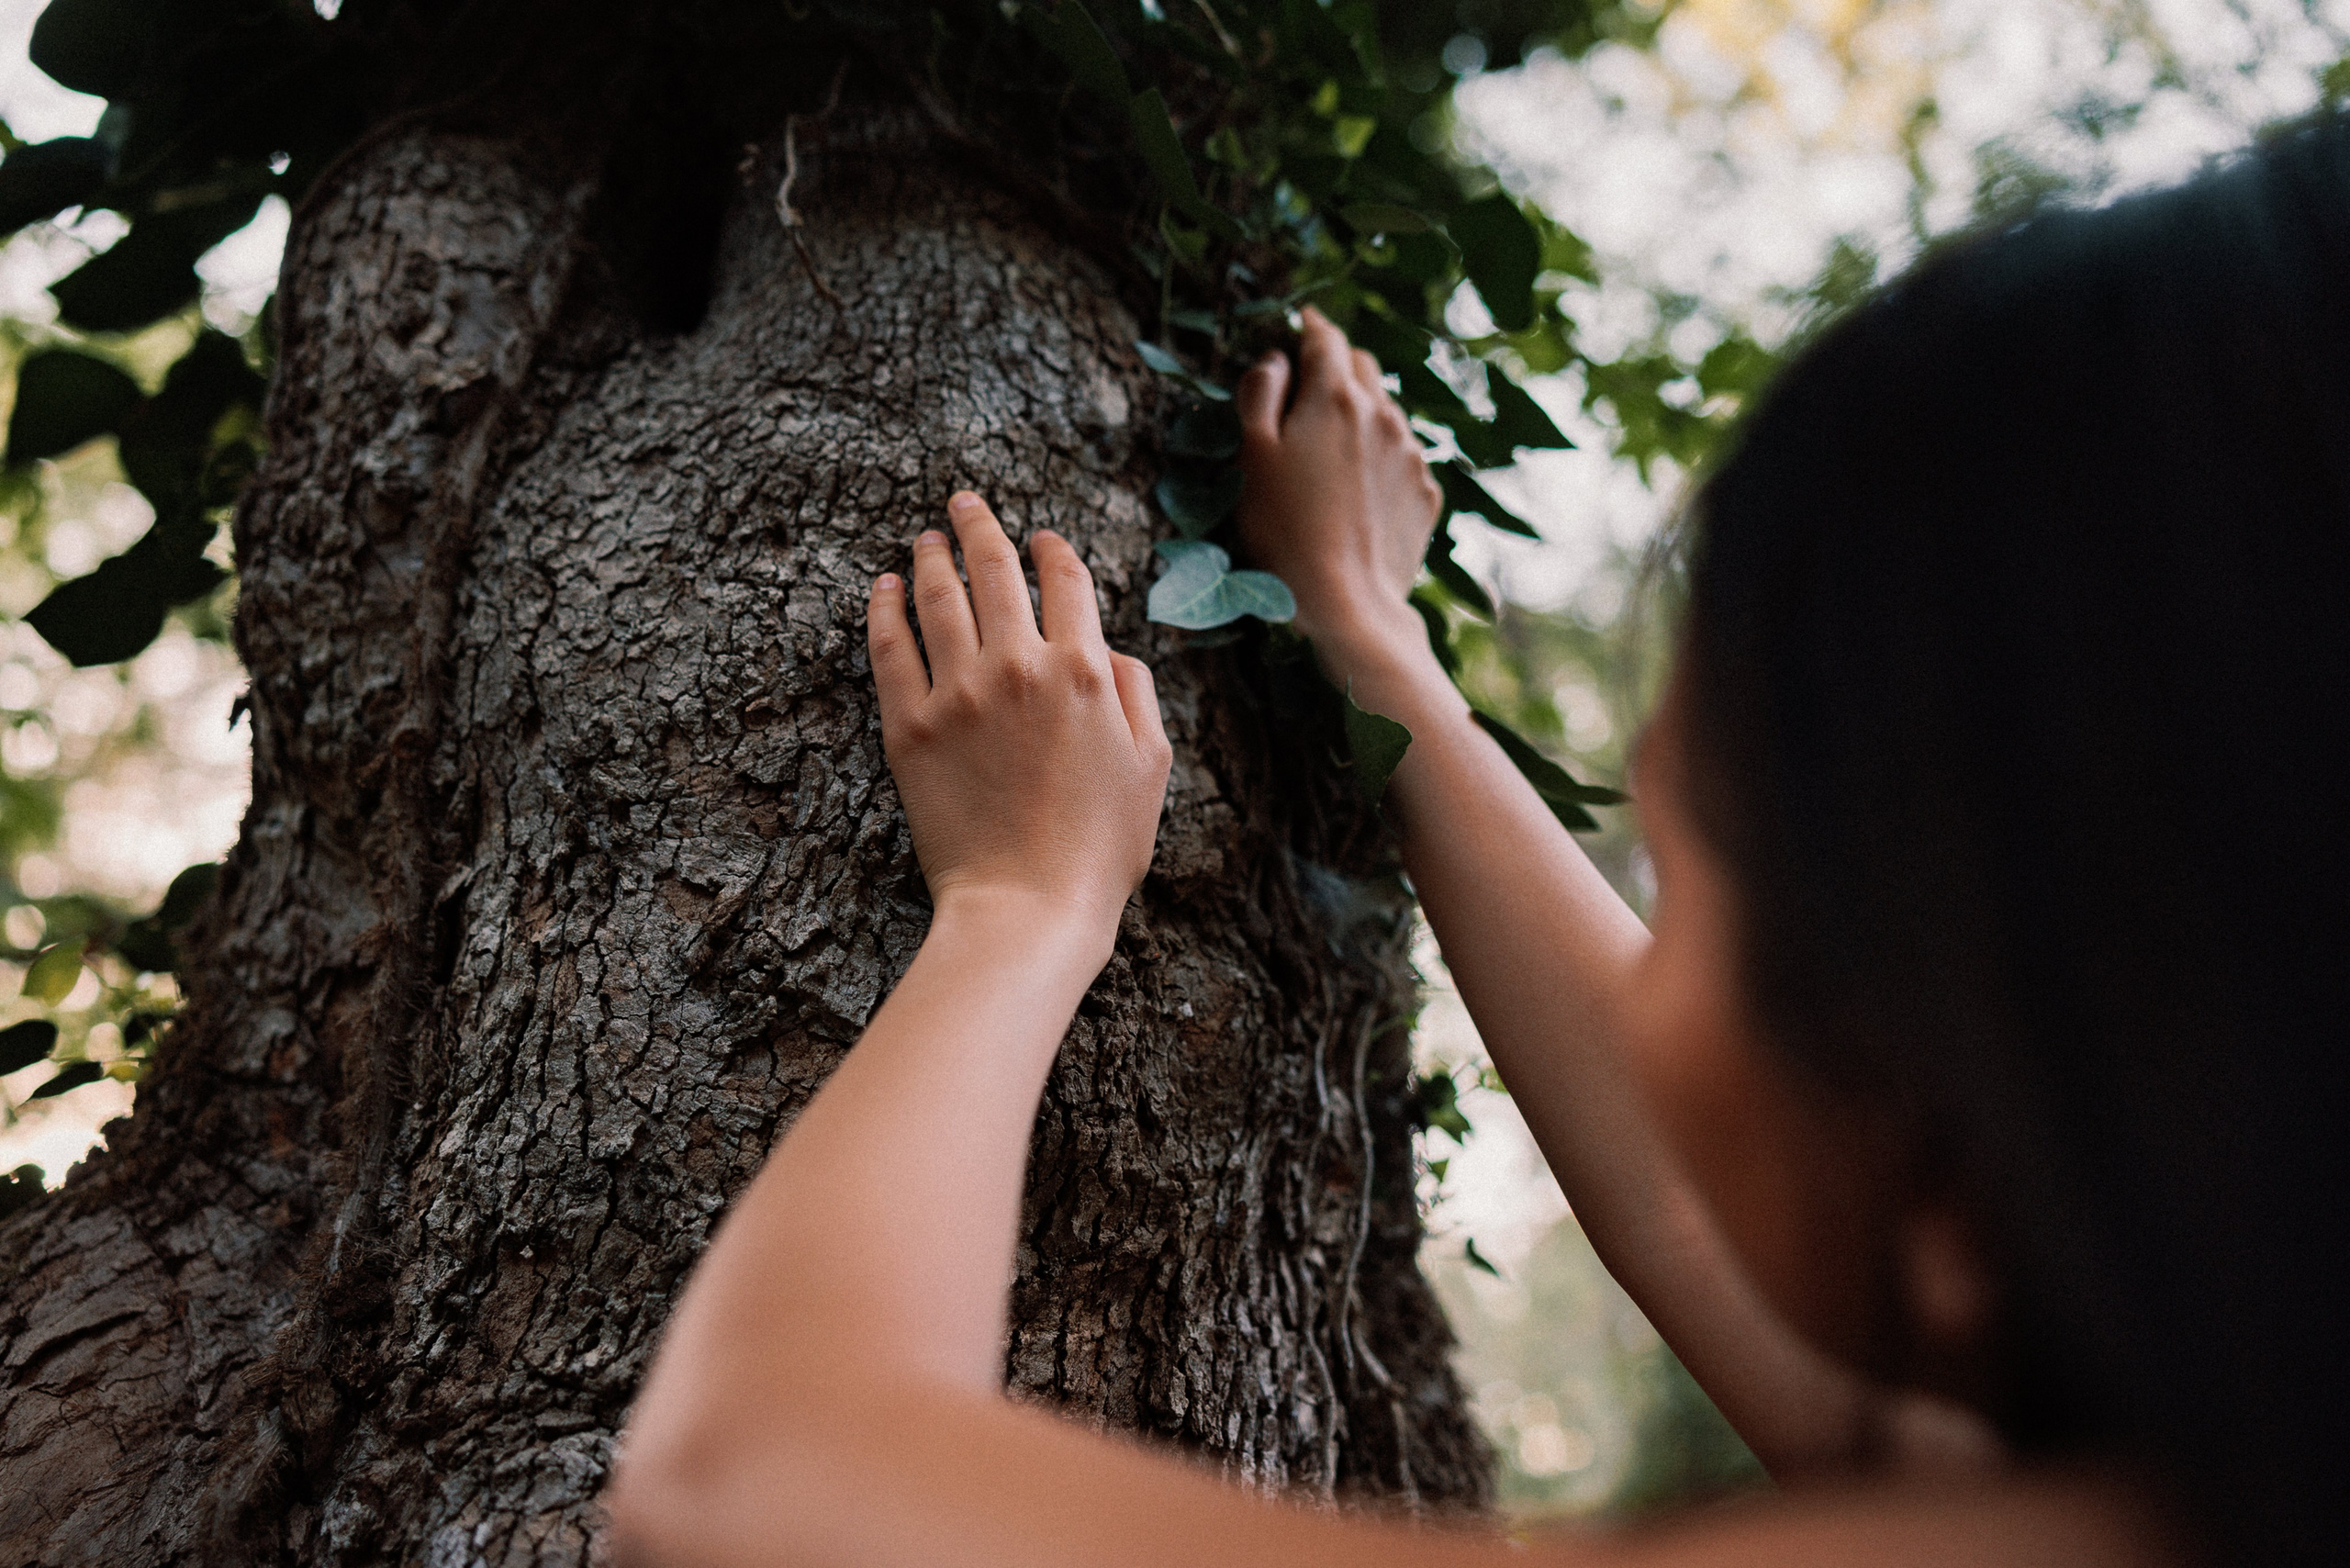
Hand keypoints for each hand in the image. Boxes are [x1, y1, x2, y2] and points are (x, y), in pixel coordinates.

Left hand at [868, 493, 1172, 944]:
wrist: (1026, 906)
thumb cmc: (1098, 849)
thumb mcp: (1151, 767)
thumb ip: (1133, 693)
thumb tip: (1106, 648)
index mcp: (1083, 671)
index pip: (1066, 582)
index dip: (1052, 551)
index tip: (1040, 539)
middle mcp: (1018, 667)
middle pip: (995, 572)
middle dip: (980, 528)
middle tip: (964, 504)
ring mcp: (958, 694)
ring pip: (938, 599)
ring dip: (929, 558)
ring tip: (923, 540)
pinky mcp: (908, 727)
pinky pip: (889, 649)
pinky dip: (884, 610)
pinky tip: (882, 590)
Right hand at [1235, 307, 1442, 675]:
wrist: (1349, 604)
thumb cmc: (1285, 532)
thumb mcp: (1251, 457)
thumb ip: (1259, 394)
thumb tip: (1275, 359)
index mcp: (1336, 397)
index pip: (1325, 338)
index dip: (1308, 327)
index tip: (1299, 325)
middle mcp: (1383, 415)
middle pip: (1362, 366)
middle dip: (1337, 365)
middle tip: (1309, 385)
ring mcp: (1410, 454)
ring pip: (1385, 411)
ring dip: (1360, 413)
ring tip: (1330, 450)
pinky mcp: (1425, 493)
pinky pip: (1401, 456)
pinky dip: (1380, 456)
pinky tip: (1356, 491)